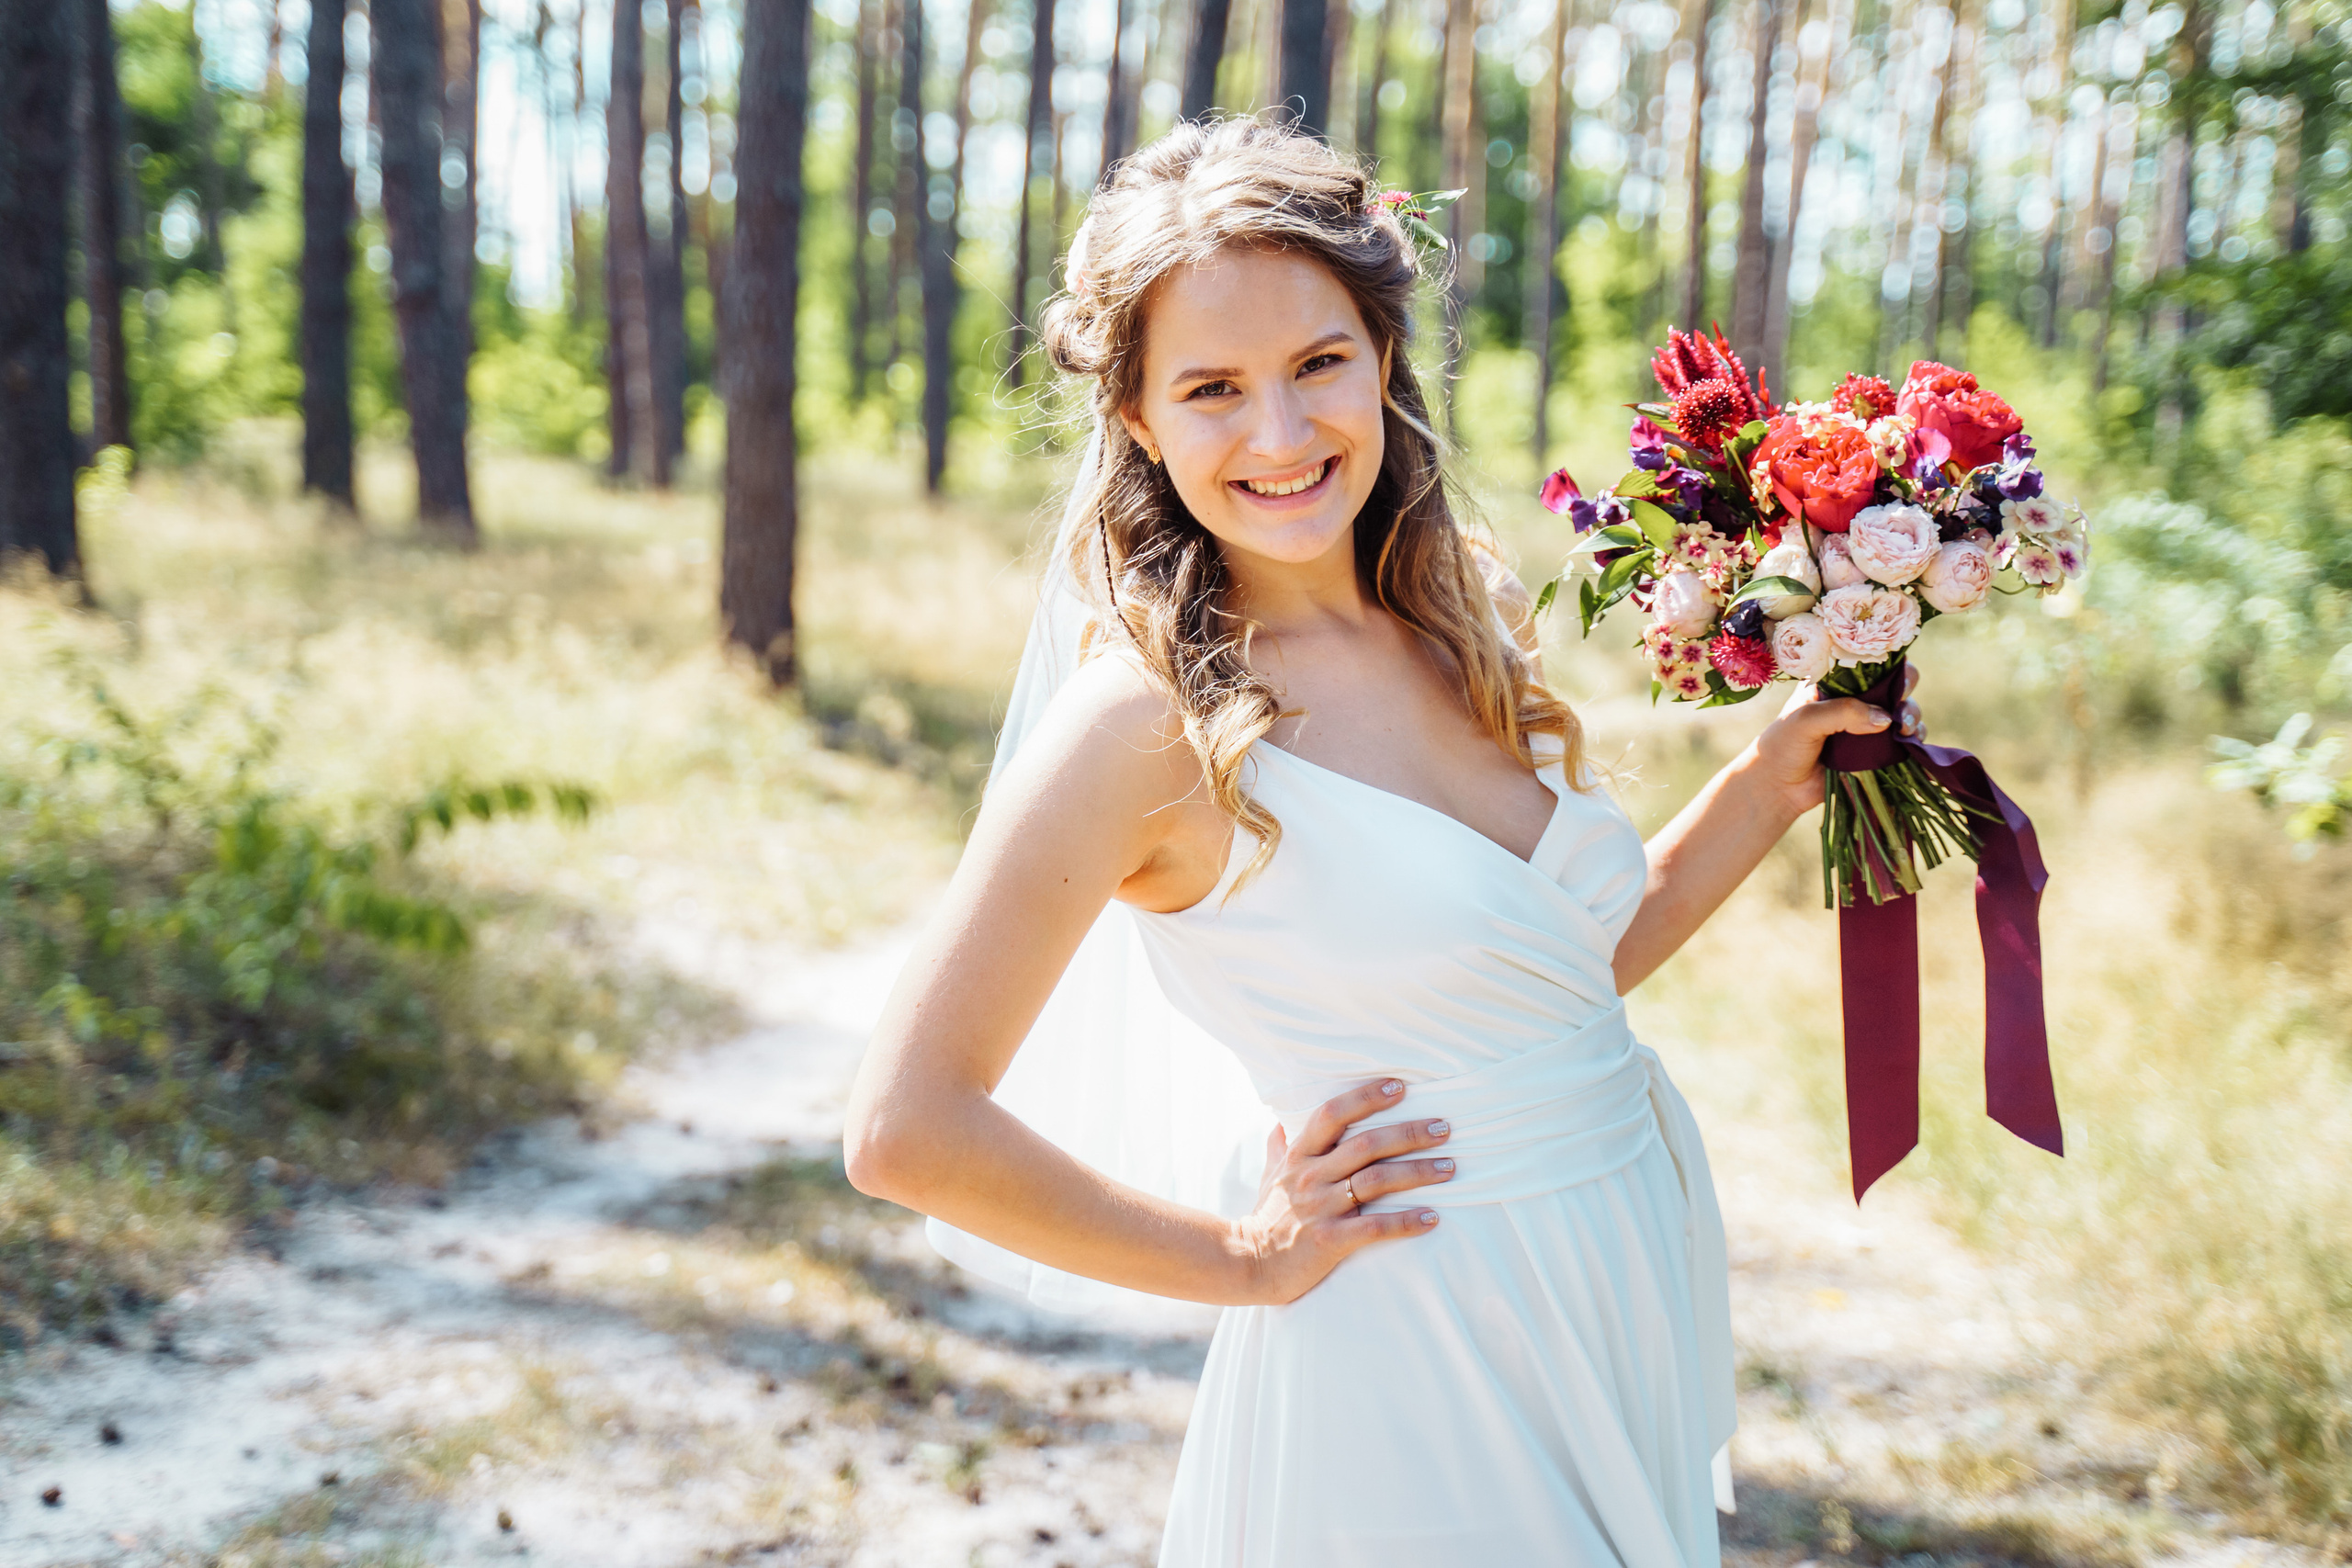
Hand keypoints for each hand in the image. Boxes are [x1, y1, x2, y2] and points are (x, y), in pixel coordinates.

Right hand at [1232, 1078, 1454, 1304]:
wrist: (1247, 1265)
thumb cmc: (1265, 1218)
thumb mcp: (1268, 1176)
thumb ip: (1279, 1147)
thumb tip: (1280, 1120)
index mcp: (1299, 1156)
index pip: (1332, 1114)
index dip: (1366, 1097)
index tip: (1399, 1087)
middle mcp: (1311, 1177)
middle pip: (1366, 1144)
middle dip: (1408, 1133)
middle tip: (1443, 1128)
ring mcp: (1321, 1208)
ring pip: (1376, 1181)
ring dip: (1417, 1173)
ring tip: (1449, 1168)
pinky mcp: (1330, 1241)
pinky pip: (1375, 1227)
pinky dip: (1406, 1222)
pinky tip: (1432, 1218)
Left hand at [1748, 664, 1924, 818]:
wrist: (1777, 788)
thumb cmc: (1783, 746)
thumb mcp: (1806, 720)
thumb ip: (1843, 713)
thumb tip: (1886, 719)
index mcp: (1835, 683)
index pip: (1869, 663)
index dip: (1890, 665)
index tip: (1898, 679)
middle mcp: (1855, 700)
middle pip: (1894, 685)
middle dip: (1906, 693)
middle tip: (1901, 711)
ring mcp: (1866, 726)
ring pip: (1903, 712)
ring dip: (1912, 717)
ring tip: (1904, 730)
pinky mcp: (1875, 751)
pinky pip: (1903, 742)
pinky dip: (1913, 741)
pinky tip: (1912, 744)